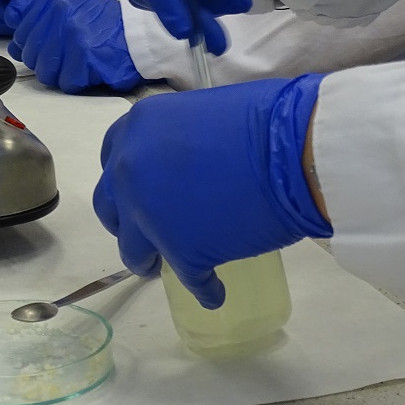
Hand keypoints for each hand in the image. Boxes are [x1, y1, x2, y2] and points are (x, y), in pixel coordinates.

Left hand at [8, 0, 142, 93]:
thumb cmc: (105, 25)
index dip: (34, 49)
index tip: (53, 50)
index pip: (22, 34)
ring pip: (46, 72)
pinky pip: (68, 82)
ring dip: (63, 75)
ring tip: (80, 66)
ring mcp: (73, 35)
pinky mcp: (85, 57)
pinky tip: (92, 71)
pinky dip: (79, 82)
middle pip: (32, 55)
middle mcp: (61, 13)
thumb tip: (15, 48)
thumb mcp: (73, 8)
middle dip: (48, 65)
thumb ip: (42, 23)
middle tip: (69, 61)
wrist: (142, 34)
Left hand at [93, 74, 330, 307]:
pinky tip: (213, 292)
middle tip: (147, 230)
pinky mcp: (181, 253)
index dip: (127, 180)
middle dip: (126, 221)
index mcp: (135, 131)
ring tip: (163, 267)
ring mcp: (150, 216)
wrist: (293, 151)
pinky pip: (189, 278)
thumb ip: (176, 139)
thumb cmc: (263, 119)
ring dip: (147, 259)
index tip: (140, 191)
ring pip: (133, 250)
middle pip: (111, 208)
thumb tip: (186, 161)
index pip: (112, 161)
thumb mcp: (200, 112)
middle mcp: (129, 173)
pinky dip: (203, 288)